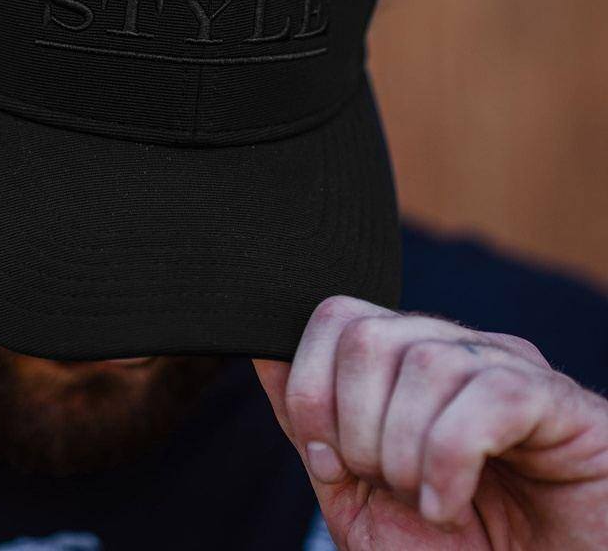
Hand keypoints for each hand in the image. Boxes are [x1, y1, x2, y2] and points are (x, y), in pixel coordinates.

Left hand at [253, 296, 607, 549]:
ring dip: (404, 453)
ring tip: (425, 502)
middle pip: (367, 335)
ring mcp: (507, 366)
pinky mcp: (559, 400)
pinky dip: (449, 461)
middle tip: (386, 486)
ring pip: (424, 364)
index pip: (335, 315)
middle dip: (355, 428)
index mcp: (404, 362)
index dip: (312, 389)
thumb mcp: (359, 496)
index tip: (327, 460)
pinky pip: (487, 396)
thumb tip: (262, 351)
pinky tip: (449, 505)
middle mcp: (453, 348)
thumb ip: (310, 426)